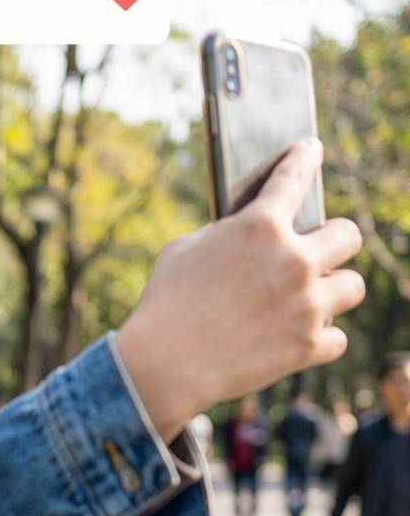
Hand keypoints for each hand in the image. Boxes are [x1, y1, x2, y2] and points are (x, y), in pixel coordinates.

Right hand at [116, 138, 365, 441]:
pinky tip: (297, 340)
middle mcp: (292, 259)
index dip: (304, 158)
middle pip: (348, 235)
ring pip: (352, 287)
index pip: (293, 177)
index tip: (311, 150)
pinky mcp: (308, 345)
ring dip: (332, 291)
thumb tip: (244, 235)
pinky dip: (319, 340)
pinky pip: (337, 338)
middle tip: (316, 253)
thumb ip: (225, 235)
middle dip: (333, 242)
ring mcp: (306, 304)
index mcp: (258, 226)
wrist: (163, 364)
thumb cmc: (164, 304)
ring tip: (311, 300)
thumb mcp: (184, 251)